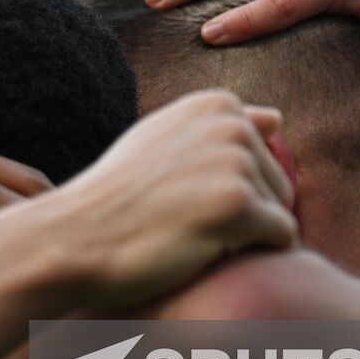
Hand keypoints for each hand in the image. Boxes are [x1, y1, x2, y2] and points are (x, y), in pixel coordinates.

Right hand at [0, 93, 51, 313]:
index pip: (31, 188)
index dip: (45, 232)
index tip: (45, 265)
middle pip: (30, 220)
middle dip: (47, 258)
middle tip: (60, 297)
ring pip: (10, 247)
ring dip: (32, 282)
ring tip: (47, 323)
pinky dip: (0, 299)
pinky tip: (4, 325)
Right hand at [54, 90, 296, 306]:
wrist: (77, 237)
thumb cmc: (117, 197)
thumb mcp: (163, 142)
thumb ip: (218, 128)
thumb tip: (278, 117)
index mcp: (214, 104)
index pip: (264, 158)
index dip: (227, 190)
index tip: (181, 195)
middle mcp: (229, 124)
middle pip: (279, 186)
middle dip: (243, 214)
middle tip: (181, 218)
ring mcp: (235, 162)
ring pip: (280, 214)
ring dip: (243, 236)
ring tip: (188, 231)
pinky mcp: (238, 204)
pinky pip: (282, 239)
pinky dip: (250, 254)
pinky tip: (201, 248)